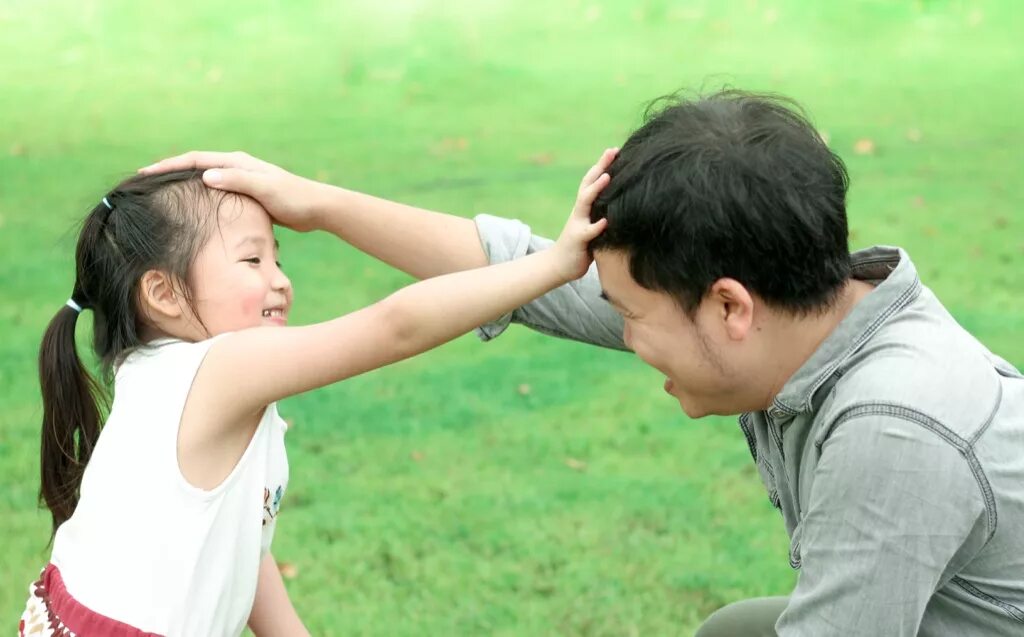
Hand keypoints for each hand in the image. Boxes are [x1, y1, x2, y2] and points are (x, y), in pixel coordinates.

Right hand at [138, 151, 326, 231]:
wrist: (316, 208)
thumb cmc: (293, 197)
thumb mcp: (264, 188)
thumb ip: (237, 181)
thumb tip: (205, 177)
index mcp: (237, 162)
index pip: (196, 160)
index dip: (170, 166)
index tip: (146, 172)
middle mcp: (237, 168)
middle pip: (196, 167)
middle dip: (170, 172)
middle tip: (145, 182)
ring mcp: (242, 181)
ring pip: (205, 181)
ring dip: (184, 184)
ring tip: (162, 194)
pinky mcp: (248, 196)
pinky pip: (217, 194)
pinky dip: (201, 197)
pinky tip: (193, 209)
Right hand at [552, 148, 617, 280]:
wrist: (559, 265)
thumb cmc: (580, 245)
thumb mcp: (592, 226)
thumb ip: (602, 215)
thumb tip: (622, 204)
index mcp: (584, 207)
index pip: (593, 180)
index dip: (603, 165)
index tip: (615, 150)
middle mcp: (579, 211)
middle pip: (588, 183)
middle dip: (600, 167)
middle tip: (612, 151)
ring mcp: (577, 224)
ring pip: (585, 202)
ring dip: (596, 189)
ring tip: (607, 177)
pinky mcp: (578, 240)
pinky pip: (587, 232)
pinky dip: (596, 226)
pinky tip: (606, 221)